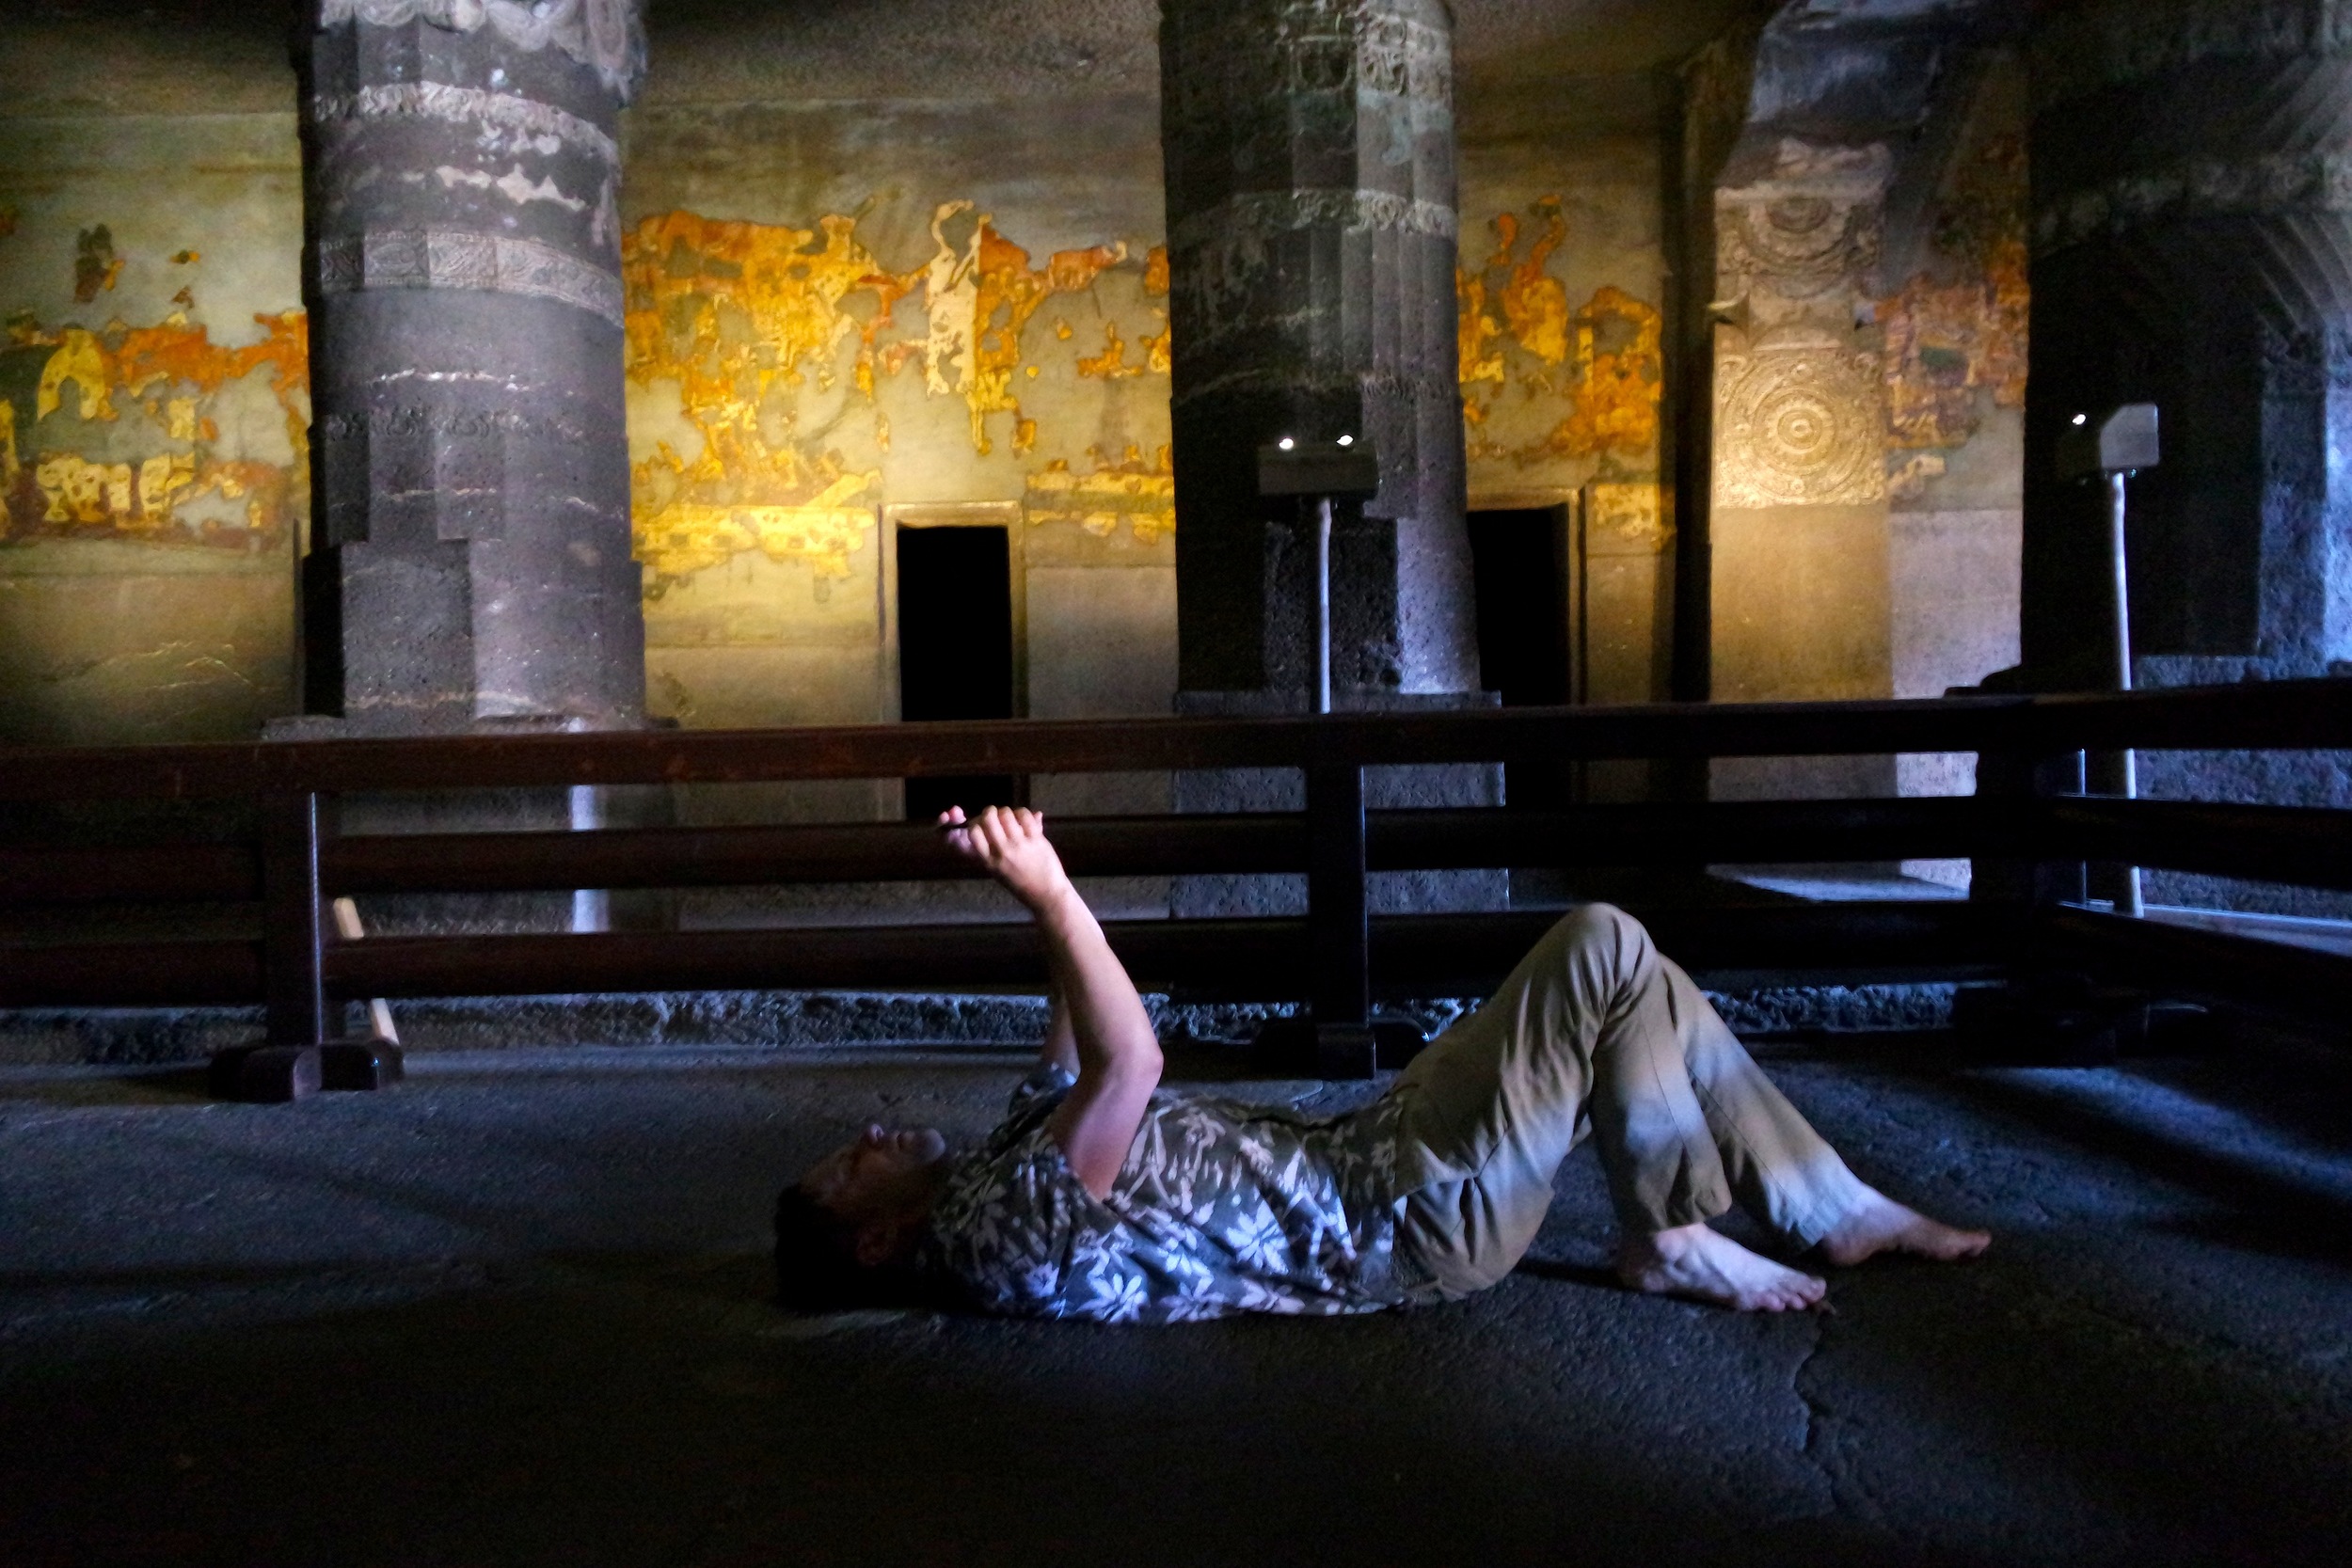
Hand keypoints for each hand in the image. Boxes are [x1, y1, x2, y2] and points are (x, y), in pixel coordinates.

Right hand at [938, 805, 1071, 911]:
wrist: (1046, 894)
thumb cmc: (1021, 885)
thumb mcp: (998, 872)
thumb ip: (989, 850)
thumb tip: (978, 825)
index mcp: (989, 861)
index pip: (974, 833)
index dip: (976, 823)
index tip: (982, 824)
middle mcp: (1002, 851)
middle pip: (988, 818)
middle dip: (990, 811)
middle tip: (996, 815)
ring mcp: (1019, 845)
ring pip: (1006, 814)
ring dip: (1007, 812)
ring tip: (1012, 818)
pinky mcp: (1036, 839)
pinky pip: (1025, 816)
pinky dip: (1023, 813)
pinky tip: (1025, 819)